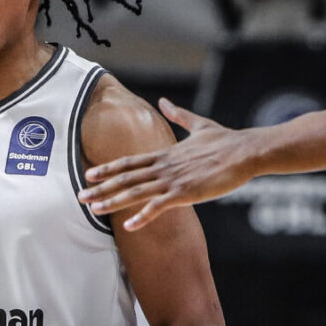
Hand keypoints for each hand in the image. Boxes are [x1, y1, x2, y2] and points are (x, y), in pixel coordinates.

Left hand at [79, 98, 255, 229]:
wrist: (246, 151)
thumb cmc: (226, 140)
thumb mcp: (199, 125)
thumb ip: (179, 115)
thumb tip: (164, 100)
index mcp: (165, 154)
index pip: (129, 162)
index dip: (108, 168)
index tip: (89, 173)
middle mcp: (164, 166)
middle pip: (126, 177)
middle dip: (101, 187)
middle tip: (79, 196)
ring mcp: (173, 180)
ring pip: (136, 191)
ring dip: (113, 201)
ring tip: (94, 209)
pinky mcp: (186, 193)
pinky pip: (159, 206)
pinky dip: (142, 216)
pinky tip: (128, 225)